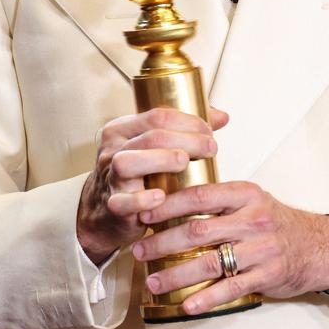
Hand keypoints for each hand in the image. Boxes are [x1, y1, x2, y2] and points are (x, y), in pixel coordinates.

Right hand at [77, 106, 228, 264]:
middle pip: (150, 138)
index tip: (210, 132)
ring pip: (128, 162)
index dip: (188, 121)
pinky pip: (123, 201)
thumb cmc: (138, 174)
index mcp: (122, 129)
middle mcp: (112, 150)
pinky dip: (143, 199)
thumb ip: (185, 130)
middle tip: (211, 147)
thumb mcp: (152, 147)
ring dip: (161, 160)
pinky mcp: (112, 205)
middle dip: (187, 140)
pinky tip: (162, 197)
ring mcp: (109, 177)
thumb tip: (222, 117)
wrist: (106, 212)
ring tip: (185, 163)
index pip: (157, 116)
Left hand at [131, 181, 328, 314]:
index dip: (168, 206)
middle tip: (139, 250)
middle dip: (163, 243)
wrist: (317, 245)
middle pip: (198, 231)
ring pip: (210, 263)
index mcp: (245, 194)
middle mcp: (252, 219)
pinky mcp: (267, 274)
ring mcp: (260, 249)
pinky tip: (187, 304)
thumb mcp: (251, 199)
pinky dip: (207, 298)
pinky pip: (231, 288)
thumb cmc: (276, 221)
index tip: (145, 215)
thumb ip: (219, 199)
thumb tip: (172, 201)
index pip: (199, 196)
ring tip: (153, 281)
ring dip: (176, 274)